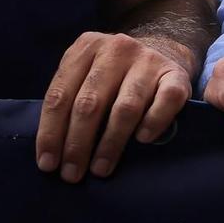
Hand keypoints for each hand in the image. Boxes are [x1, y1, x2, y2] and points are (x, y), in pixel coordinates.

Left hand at [35, 31, 194, 183]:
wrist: (163, 50)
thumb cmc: (114, 75)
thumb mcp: (85, 74)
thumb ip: (69, 100)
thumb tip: (51, 152)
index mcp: (86, 47)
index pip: (59, 95)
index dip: (51, 133)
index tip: (47, 164)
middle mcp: (117, 48)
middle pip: (89, 103)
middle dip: (77, 144)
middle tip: (72, 175)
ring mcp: (149, 59)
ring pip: (125, 107)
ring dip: (110, 143)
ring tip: (100, 169)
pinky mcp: (176, 74)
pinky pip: (165, 101)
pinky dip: (153, 123)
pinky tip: (142, 140)